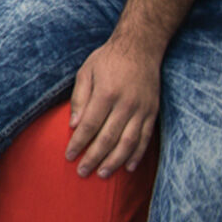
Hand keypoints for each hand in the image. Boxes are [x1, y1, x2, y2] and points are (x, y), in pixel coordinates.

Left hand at [66, 36, 162, 177]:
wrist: (140, 48)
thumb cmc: (107, 59)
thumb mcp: (85, 72)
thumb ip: (79, 98)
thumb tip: (73, 125)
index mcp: (106, 93)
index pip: (90, 125)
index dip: (79, 143)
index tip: (69, 156)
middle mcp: (125, 104)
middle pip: (108, 138)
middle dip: (94, 158)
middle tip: (82, 172)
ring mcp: (142, 110)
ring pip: (128, 143)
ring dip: (114, 161)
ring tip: (102, 174)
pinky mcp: (152, 112)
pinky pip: (145, 138)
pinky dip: (136, 154)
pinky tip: (127, 166)